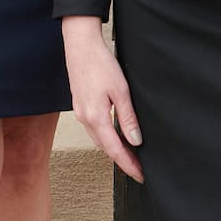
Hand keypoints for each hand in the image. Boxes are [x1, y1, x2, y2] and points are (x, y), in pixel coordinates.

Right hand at [63, 16, 143, 182]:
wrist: (80, 45)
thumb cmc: (100, 63)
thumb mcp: (121, 90)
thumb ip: (127, 117)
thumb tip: (135, 140)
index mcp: (96, 117)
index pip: (115, 150)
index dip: (129, 165)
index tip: (140, 175)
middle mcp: (85, 119)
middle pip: (105, 149)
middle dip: (122, 160)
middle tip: (139, 168)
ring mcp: (80, 113)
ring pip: (99, 140)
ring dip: (113, 150)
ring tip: (130, 155)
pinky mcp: (80, 106)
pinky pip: (94, 129)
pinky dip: (106, 137)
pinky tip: (115, 135)